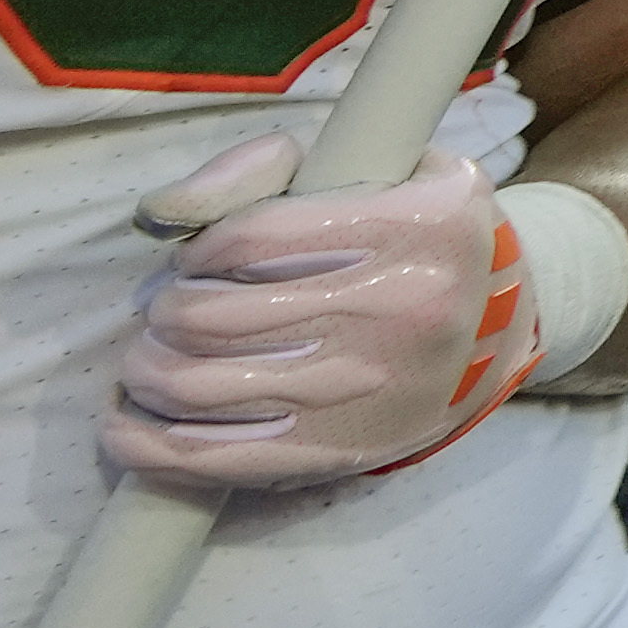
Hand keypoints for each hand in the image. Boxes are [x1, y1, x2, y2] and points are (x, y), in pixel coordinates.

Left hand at [105, 134, 546, 490]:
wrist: (499, 333)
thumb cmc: (412, 241)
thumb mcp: (375, 172)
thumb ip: (265, 168)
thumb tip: (159, 213)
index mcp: (420, 227)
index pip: (252, 237)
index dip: (200, 249)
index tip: (199, 257)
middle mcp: (403, 311)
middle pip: (212, 317)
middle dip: (165, 311)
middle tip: (169, 308)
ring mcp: (371, 392)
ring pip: (199, 387)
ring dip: (147, 368)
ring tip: (153, 353)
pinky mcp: (343, 453)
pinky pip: (212, 459)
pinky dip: (144, 441)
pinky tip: (127, 417)